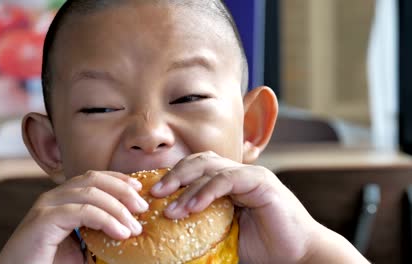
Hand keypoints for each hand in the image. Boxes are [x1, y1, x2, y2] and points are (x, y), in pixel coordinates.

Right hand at [0, 171, 148, 263]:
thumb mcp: (83, 246)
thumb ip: (101, 232)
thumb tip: (132, 228)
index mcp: (62, 199)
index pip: (94, 177)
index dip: (118, 179)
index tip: (139, 189)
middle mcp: (53, 197)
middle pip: (94, 179)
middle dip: (123, 190)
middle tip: (142, 208)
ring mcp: (46, 206)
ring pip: (90, 193)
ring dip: (118, 208)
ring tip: (135, 228)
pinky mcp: (43, 220)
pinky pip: (82, 211)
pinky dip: (105, 219)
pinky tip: (120, 233)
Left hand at [150, 151, 367, 263]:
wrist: (297, 255)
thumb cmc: (261, 246)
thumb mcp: (222, 234)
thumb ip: (201, 225)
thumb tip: (169, 232)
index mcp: (227, 182)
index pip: (195, 169)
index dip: (173, 178)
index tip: (152, 196)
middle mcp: (237, 174)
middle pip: (198, 162)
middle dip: (174, 175)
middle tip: (154, 195)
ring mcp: (250, 175)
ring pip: (210, 168)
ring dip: (186, 186)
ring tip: (169, 208)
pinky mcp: (261, 182)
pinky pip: (228, 179)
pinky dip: (207, 191)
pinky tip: (192, 207)